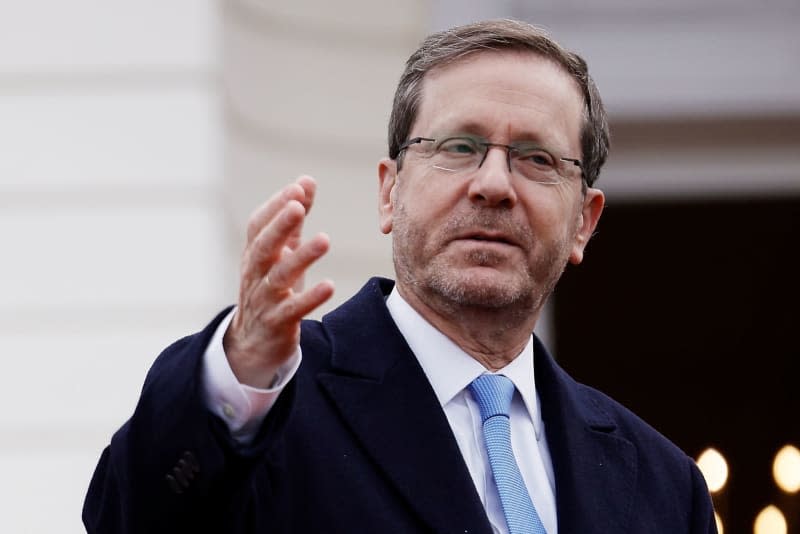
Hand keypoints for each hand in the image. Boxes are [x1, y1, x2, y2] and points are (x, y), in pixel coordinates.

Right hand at [223, 176, 333, 387]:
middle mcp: (255, 274)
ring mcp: (264, 300)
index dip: (275, 206)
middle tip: (298, 206)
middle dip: (279, 225)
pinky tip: (329, 286)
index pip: (258, 225)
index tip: (298, 188)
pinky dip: (310, 298)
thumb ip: (293, 220)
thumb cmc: (271, 289)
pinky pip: (292, 310)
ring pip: (278, 276)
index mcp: (255, 254)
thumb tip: (305, 181)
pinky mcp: (277, 323)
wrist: (254, 343)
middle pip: (263, 246)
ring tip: (325, 240)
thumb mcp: (280, 254)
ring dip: (301, 257)